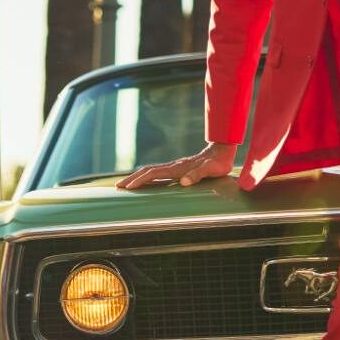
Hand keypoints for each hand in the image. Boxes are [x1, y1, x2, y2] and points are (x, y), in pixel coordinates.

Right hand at [115, 141, 238, 189]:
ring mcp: (174, 167)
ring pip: (150, 171)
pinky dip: (147, 178)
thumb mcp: (210, 170)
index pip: (153, 174)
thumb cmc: (217, 163)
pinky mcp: (177, 169)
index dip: (141, 180)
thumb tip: (183, 182)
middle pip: (147, 171)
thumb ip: (197, 175)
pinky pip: (157, 173)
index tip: (129, 188)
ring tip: (125, 185)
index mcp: (177, 168)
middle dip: (132, 179)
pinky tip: (144, 183)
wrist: (221, 151)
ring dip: (137, 178)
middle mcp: (173, 166)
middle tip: (117, 187)